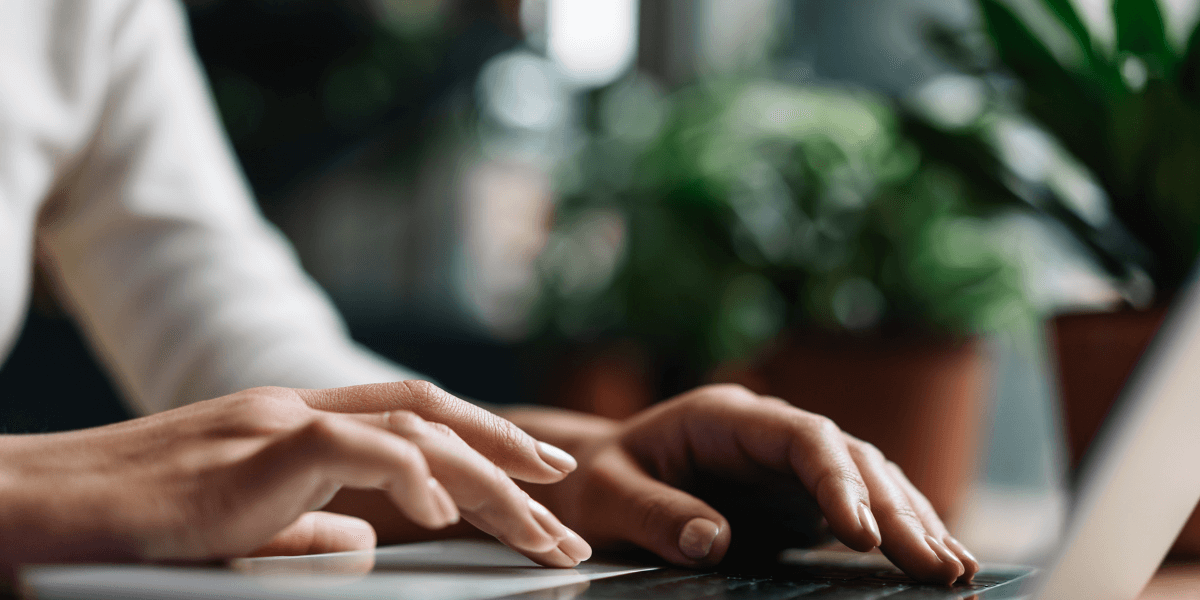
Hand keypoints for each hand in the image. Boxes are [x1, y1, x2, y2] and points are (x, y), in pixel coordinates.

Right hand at [0, 383, 590, 573]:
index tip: (538, 478)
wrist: (30, 508)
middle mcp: (298, 409)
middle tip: (568, 502)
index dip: (484, 442)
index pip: (413, 418)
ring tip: (540, 527)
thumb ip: (305, 529)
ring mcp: (276, 422)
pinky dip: (411, 477)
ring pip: (414, 431)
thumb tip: (366, 542)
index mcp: (297, 426)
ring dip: (488, 480)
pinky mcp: (252, 450)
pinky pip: (353, 449)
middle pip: (433, 418)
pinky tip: (446, 518)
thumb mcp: (235, 530)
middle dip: (511, 458)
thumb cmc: (123, 526)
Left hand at [508, 384, 978, 584]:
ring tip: (955, 569)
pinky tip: (934, 558)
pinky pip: (859, 503)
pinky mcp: (797, 492)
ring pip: (868, 476)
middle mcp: (768, 431)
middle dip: (896, 510)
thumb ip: (653, 514)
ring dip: (912, 519)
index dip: (838, 480)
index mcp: (724, 417)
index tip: (862, 533)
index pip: (801, 437)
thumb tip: (710, 542)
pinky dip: (897, 528)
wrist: (595, 475)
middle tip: (936, 566)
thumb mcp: (608, 495)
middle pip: (849, 456)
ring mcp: (788, 460)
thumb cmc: (596, 481)